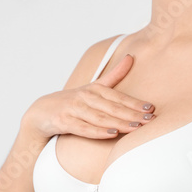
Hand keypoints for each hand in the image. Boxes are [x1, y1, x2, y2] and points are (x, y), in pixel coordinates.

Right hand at [21, 54, 154, 139]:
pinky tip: (112, 134)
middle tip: (149, 120)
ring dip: (118, 123)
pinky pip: (84, 128)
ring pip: (100, 118)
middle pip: (112, 108)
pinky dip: (98, 131)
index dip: (135, 103)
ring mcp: (73, 109)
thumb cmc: (72, 101)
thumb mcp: (93, 87)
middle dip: (131, 114)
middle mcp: (84, 97)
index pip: (118, 97)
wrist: (41, 112)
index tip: (150, 109)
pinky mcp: (64, 121)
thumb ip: (114, 76)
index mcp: (94, 89)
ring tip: (135, 128)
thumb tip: (131, 57)